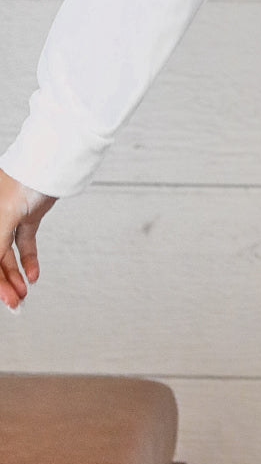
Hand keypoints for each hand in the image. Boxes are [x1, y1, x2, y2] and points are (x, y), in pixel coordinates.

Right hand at [0, 168, 56, 310]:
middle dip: (3, 283)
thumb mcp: (3, 217)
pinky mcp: (27, 215)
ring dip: (15, 276)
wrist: (53, 160)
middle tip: (14, 303)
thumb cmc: (23, 179)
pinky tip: (33, 276)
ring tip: (24, 294)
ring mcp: (9, 217)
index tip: (3, 300)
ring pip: (7, 254)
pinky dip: (28, 260)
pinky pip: (24, 243)